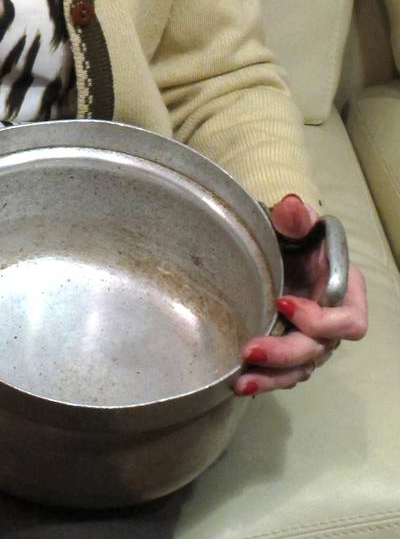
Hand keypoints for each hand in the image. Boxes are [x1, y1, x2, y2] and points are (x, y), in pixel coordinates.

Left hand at [235, 194, 366, 394]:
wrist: (276, 244)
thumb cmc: (291, 231)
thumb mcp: (293, 221)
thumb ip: (295, 217)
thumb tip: (292, 207)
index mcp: (343, 288)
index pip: (349, 320)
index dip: (321, 321)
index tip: (283, 303)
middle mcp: (331, 319)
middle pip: (319, 349)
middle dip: (286, 354)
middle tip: (250, 350)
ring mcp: (311, 336)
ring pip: (301, 368)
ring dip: (273, 377)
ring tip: (241, 382)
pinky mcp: (289, 344)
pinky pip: (284, 370)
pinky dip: (265, 377)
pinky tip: (240, 381)